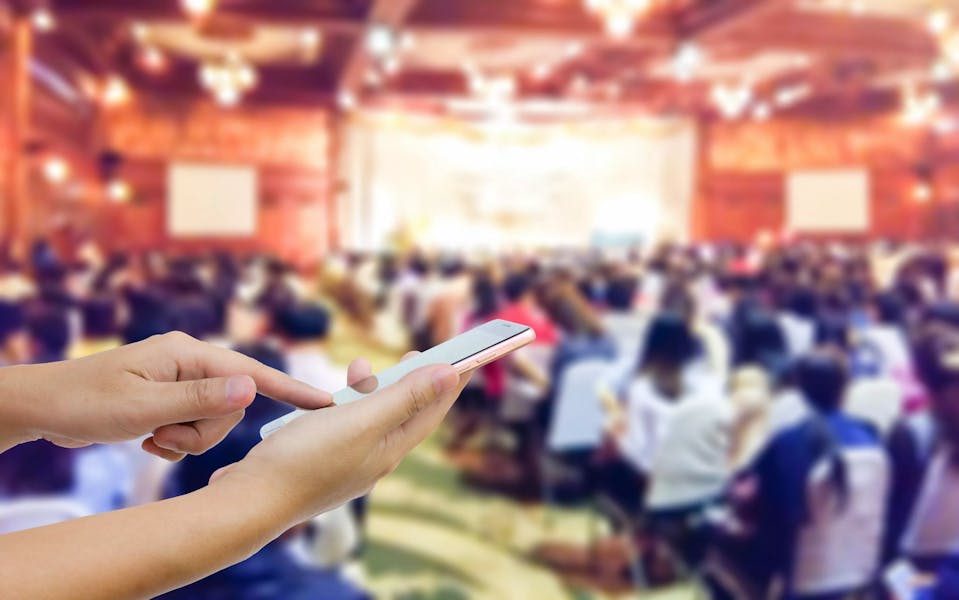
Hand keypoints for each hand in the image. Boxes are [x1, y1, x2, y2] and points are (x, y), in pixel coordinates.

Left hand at [4, 332, 331, 460]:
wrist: (44, 407)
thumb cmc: (87, 402)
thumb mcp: (144, 406)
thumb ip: (201, 399)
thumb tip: (251, 389)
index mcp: (188, 353)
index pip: (252, 372)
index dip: (291, 390)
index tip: (326, 403)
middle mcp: (190, 362)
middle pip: (232, 406)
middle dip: (204, 431)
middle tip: (164, 436)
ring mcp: (181, 381)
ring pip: (214, 422)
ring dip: (186, 439)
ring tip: (150, 438)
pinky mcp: (172, 398)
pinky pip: (195, 427)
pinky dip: (176, 440)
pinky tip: (148, 440)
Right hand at [210, 351, 471, 525]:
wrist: (251, 499)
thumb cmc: (306, 458)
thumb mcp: (362, 420)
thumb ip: (405, 397)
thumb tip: (450, 375)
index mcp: (390, 450)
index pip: (432, 411)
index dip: (450, 382)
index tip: (468, 356)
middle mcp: (374, 459)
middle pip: (404, 414)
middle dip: (413, 381)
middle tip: (416, 351)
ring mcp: (347, 462)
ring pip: (370, 418)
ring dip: (371, 388)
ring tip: (358, 366)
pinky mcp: (321, 460)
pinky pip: (344, 426)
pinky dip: (343, 405)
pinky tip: (327, 396)